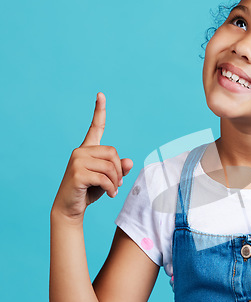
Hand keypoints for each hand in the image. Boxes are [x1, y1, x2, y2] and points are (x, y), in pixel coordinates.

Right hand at [51, 93, 133, 222]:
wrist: (70, 207)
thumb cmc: (89, 191)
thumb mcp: (108, 179)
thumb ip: (119, 169)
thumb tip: (130, 161)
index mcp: (88, 149)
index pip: (96, 127)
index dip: (99, 111)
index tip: (101, 94)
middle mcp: (80, 151)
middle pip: (113, 153)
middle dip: (119, 171)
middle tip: (118, 184)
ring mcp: (77, 161)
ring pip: (110, 166)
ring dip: (116, 182)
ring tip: (113, 190)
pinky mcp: (77, 173)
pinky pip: (104, 178)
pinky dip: (111, 188)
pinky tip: (110, 195)